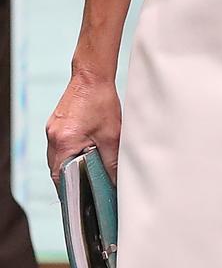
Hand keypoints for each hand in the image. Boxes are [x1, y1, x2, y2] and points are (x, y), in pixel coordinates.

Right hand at [46, 69, 121, 189]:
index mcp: (64, 143)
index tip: (81, 201)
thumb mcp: (111, 135)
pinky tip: (83, 150)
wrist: (92, 75)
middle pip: (57, 170)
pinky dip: (70, 152)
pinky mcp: (56, 123)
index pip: (60, 180)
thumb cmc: (101, 101)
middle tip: (86, 188)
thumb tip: (114, 182)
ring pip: (57, 158)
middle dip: (71, 179)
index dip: (71, 192)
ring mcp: (52, 130)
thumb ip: (112, 162)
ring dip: (70, 165)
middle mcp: (53, 138)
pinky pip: (59, 145)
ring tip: (86, 171)